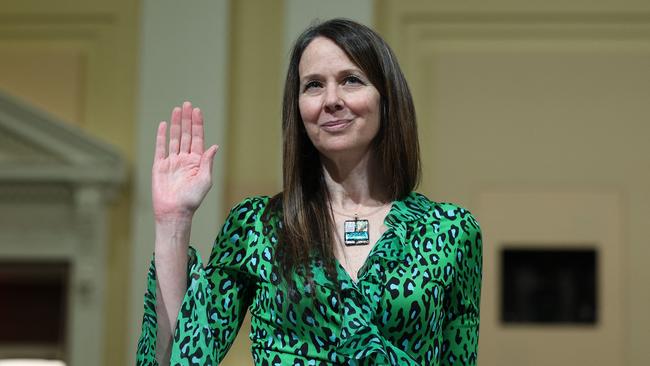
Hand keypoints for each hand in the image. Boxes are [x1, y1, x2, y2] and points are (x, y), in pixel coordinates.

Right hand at [152, 101, 217, 221]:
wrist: (174, 211)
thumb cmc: (192, 199)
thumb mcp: (205, 180)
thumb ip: (207, 162)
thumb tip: (214, 146)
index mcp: (197, 162)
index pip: (197, 139)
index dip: (197, 124)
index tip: (197, 111)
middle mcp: (185, 159)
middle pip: (186, 135)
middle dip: (187, 120)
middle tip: (187, 104)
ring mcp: (172, 162)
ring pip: (174, 138)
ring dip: (175, 124)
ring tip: (177, 110)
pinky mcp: (159, 166)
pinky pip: (160, 148)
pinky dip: (161, 136)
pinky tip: (163, 125)